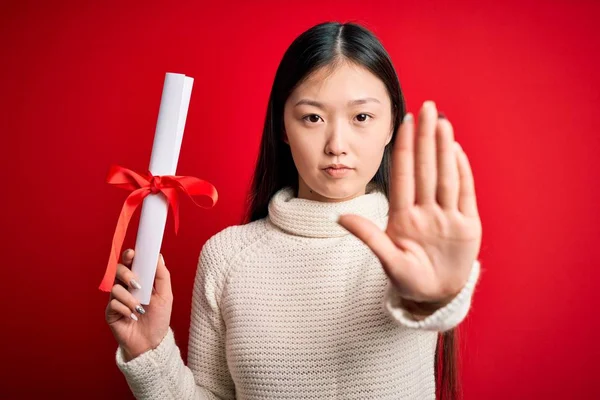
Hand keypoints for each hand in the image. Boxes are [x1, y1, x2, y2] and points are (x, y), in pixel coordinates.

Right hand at [105, 249, 172, 360]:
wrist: (152, 342)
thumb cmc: (159, 318)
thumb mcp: (165, 295)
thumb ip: (162, 276)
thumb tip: (158, 256)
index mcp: (139, 280)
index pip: (131, 263)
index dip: (129, 256)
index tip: (132, 254)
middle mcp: (126, 287)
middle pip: (118, 270)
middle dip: (126, 274)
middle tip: (137, 284)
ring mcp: (117, 299)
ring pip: (115, 288)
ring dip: (129, 297)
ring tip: (139, 307)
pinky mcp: (111, 312)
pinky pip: (113, 304)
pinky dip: (125, 309)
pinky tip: (133, 316)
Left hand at [338, 101, 481, 309]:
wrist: (434, 297)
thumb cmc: (408, 280)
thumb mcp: (388, 261)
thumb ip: (369, 238)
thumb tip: (339, 218)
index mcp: (404, 217)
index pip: (404, 175)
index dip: (405, 149)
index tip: (403, 123)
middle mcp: (426, 211)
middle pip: (426, 168)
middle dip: (426, 138)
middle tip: (426, 107)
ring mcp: (447, 217)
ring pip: (446, 176)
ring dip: (444, 149)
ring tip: (442, 122)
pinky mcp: (468, 226)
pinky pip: (464, 194)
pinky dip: (462, 172)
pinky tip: (457, 150)